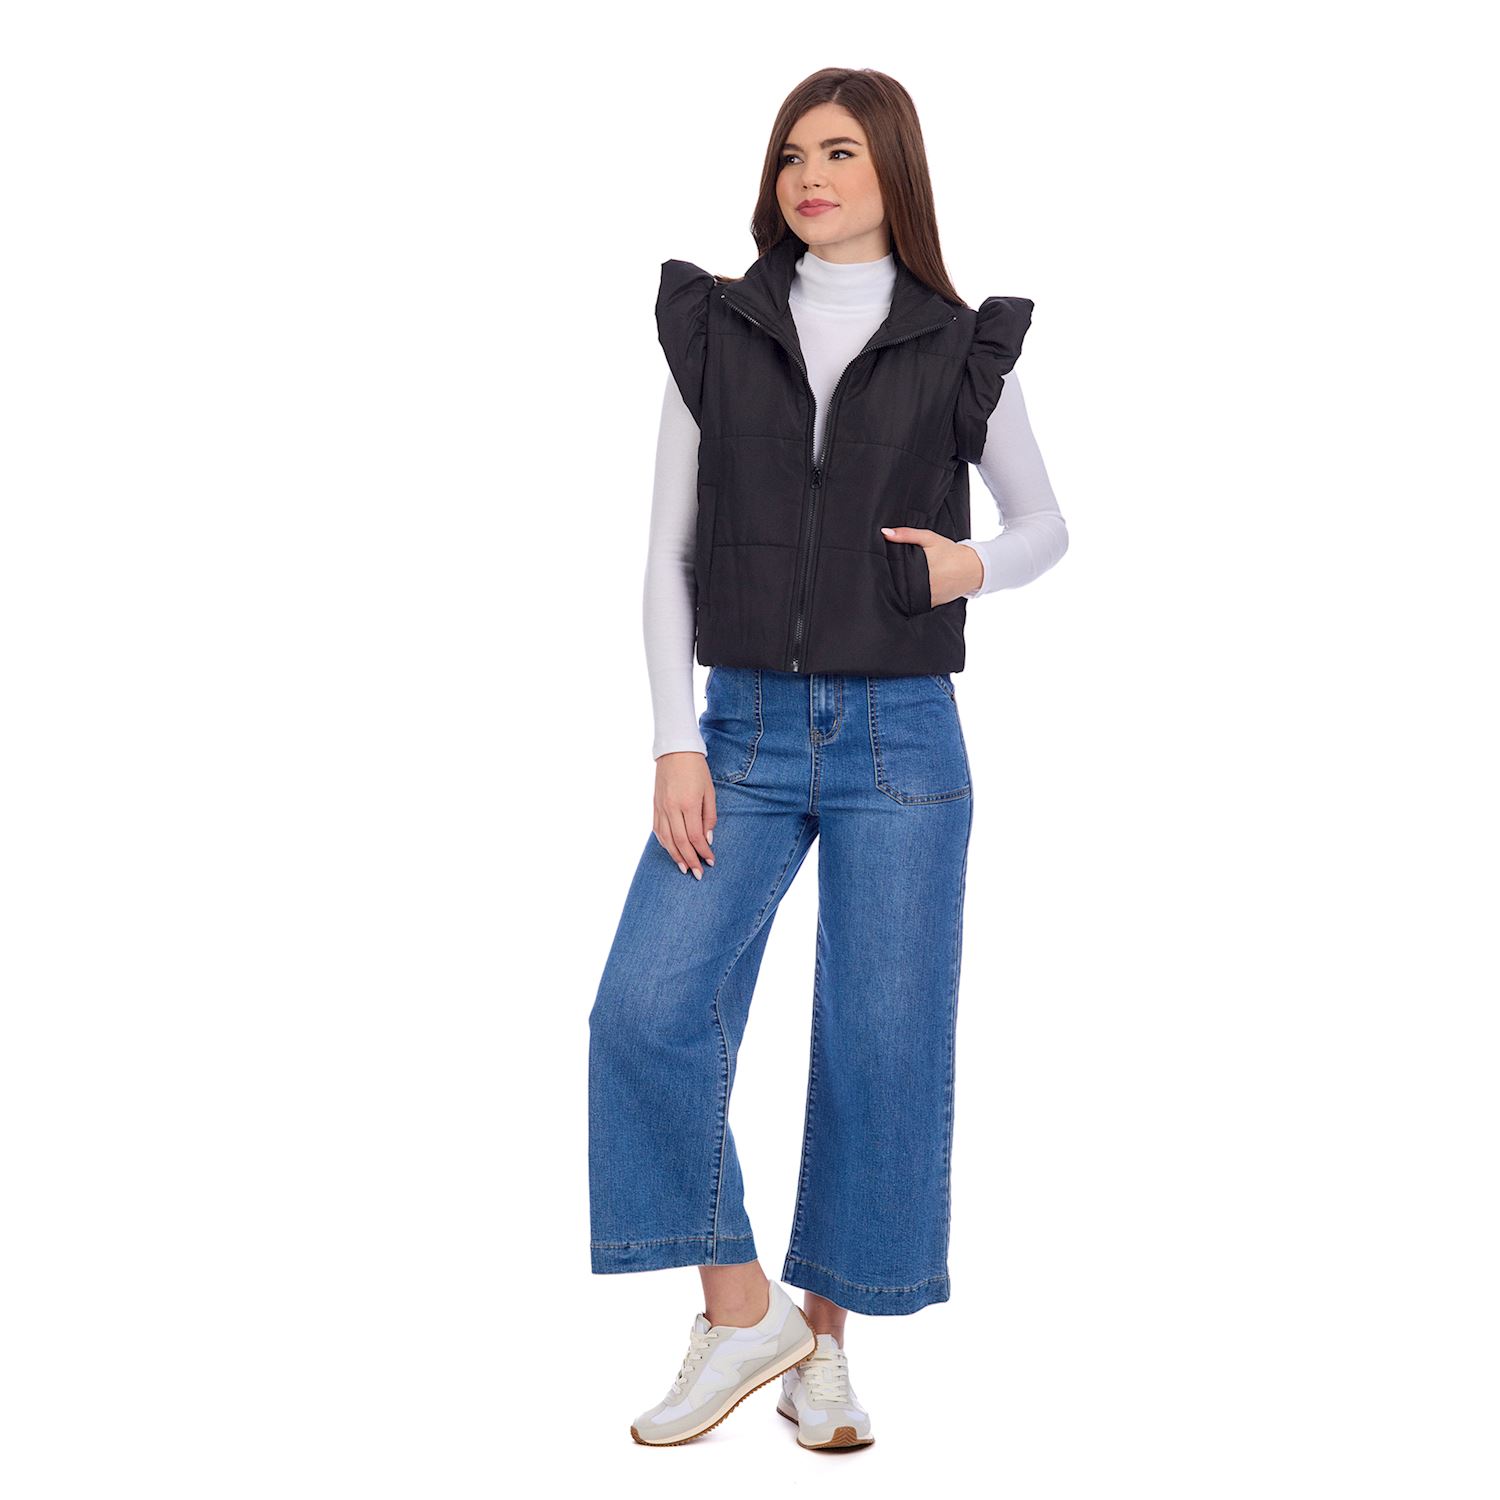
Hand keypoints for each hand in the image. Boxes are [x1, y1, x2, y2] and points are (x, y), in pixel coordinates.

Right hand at [653, 752, 716, 878]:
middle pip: (680, 842)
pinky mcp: (654, 806)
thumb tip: (708, 839)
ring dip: (675, 856)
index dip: (703, 852)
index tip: (711, 861)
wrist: (675, 751)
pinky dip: (665, 844)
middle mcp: (672, 808)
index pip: (695, 836)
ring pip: (666, 839)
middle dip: (690, 860)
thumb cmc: (696, 770)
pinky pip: (657, 830)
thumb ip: (709, 816)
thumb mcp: (709, 791)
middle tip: (698, 874)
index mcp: (688, 804)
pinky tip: (671, 851)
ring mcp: (661, 807)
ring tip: (684, 868)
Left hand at [879, 527, 982, 607]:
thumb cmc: (949, 551)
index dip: (885, 574)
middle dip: (890, 583)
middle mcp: (925, 584)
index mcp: (923, 567)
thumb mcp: (929, 538)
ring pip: (906, 597)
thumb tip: (884, 533)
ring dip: (899, 593)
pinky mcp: (932, 604)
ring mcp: (929, 596)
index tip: (876, 571)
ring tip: (889, 588)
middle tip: (878, 579)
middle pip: (899, 586)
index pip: (897, 573)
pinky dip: (910, 599)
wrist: (972, 568)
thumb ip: (907, 534)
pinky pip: (916, 603)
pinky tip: (905, 593)